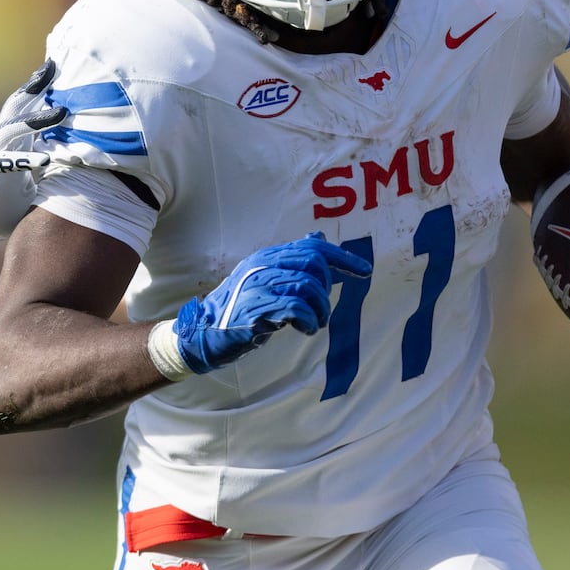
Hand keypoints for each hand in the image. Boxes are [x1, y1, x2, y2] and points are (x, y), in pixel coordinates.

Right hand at [0, 61, 66, 271]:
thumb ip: (45, 177)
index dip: (41, 95)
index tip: (60, 75)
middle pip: (16, 111)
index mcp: (10, 149)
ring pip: (9, 131)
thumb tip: (70, 165)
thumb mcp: (29, 193)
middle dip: (35, 89)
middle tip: (53, 66)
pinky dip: (21, 160)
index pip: (27, 115)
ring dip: (35, 121)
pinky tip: (42, 159)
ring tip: (61, 112)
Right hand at [150, 233, 371, 376]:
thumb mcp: (265, 278)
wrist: (204, 332)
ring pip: (308, 286)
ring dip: (320, 309)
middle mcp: (262, 264)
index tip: (365, 272)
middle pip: (313, 262)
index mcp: (267, 255)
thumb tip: (317, 237)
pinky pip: (296, 308)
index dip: (342, 258)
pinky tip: (305, 329)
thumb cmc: (240, 307)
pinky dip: (308, 320)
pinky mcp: (257, 308)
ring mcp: (257, 285)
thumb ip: (291, 260)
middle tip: (320, 309)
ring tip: (314, 323)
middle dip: (327, 287)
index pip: (312, 247)